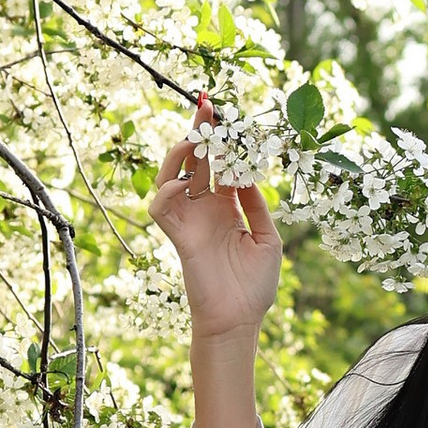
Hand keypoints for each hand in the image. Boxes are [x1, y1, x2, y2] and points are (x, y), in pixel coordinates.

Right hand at [149, 123, 283, 346]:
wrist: (240, 320)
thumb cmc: (256, 285)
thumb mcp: (267, 238)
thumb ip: (256, 205)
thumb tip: (246, 174)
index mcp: (227, 207)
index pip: (220, 165)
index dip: (222, 141)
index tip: (225, 114)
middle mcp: (206, 209)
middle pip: (196, 161)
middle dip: (200, 132)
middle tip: (207, 107)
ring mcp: (190, 220)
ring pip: (171, 176)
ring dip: (179, 154)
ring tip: (194, 140)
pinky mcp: (178, 236)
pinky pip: (160, 206)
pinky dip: (167, 189)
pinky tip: (184, 182)